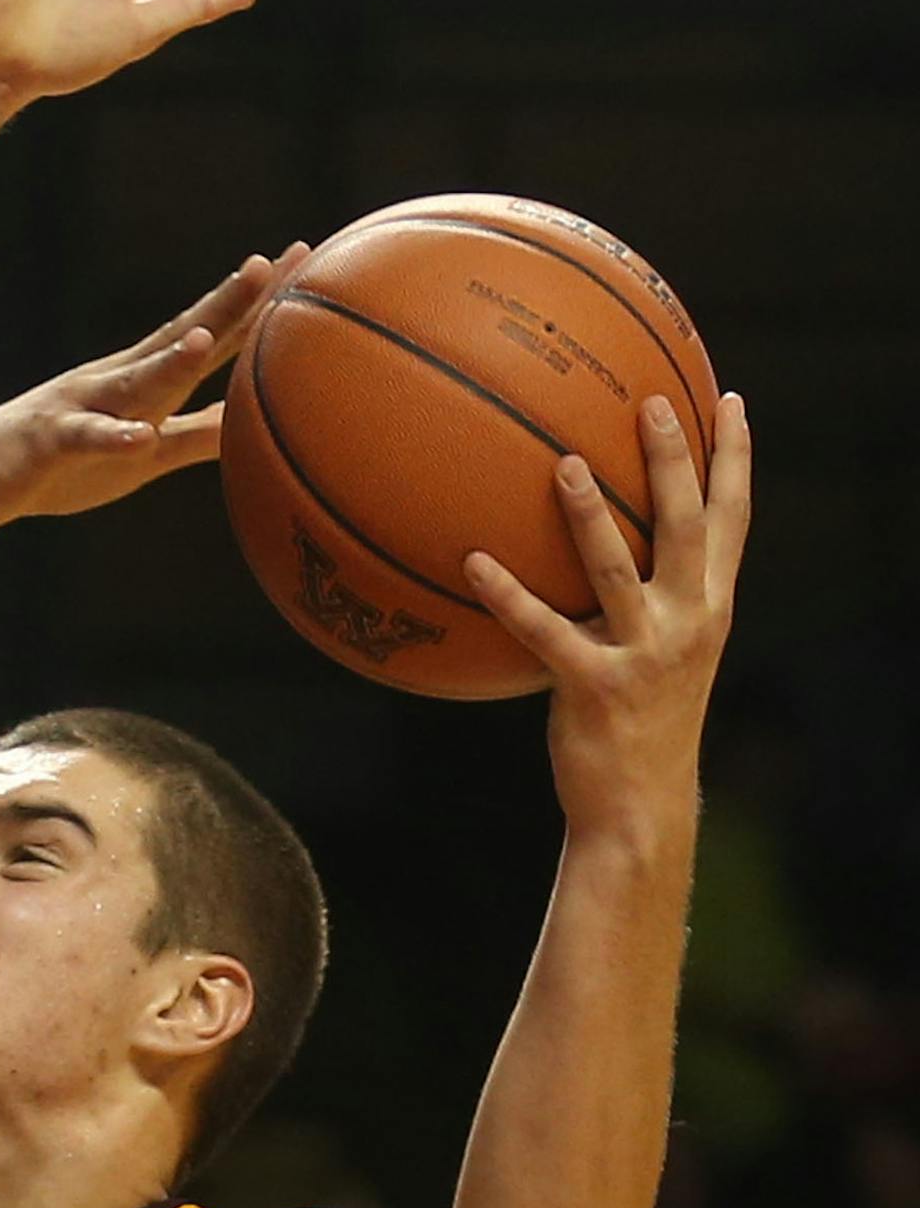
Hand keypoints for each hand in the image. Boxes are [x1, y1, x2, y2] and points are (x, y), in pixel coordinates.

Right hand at [0, 246, 305, 527]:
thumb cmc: (59, 467)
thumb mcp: (142, 455)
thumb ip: (193, 435)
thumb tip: (249, 423)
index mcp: (140, 382)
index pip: (207, 334)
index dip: (256, 302)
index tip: (303, 257)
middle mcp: (115, 381)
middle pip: (178, 338)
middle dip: (225, 305)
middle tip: (272, 263)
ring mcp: (81, 407)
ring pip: (132, 383)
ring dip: (168, 361)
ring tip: (205, 336)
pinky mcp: (50, 443)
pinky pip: (84, 440)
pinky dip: (112, 438)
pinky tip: (139, 438)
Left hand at [465, 394, 752, 838]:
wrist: (639, 807)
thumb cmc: (639, 722)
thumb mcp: (659, 655)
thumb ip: (643, 599)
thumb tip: (593, 544)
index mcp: (709, 609)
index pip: (733, 521)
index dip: (735, 459)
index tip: (731, 400)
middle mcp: (689, 623)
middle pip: (688, 526)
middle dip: (674, 460)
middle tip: (653, 401)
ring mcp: (646, 655)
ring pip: (618, 569)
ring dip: (591, 514)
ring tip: (565, 462)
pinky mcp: (595, 687)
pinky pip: (543, 630)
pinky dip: (507, 594)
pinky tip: (472, 561)